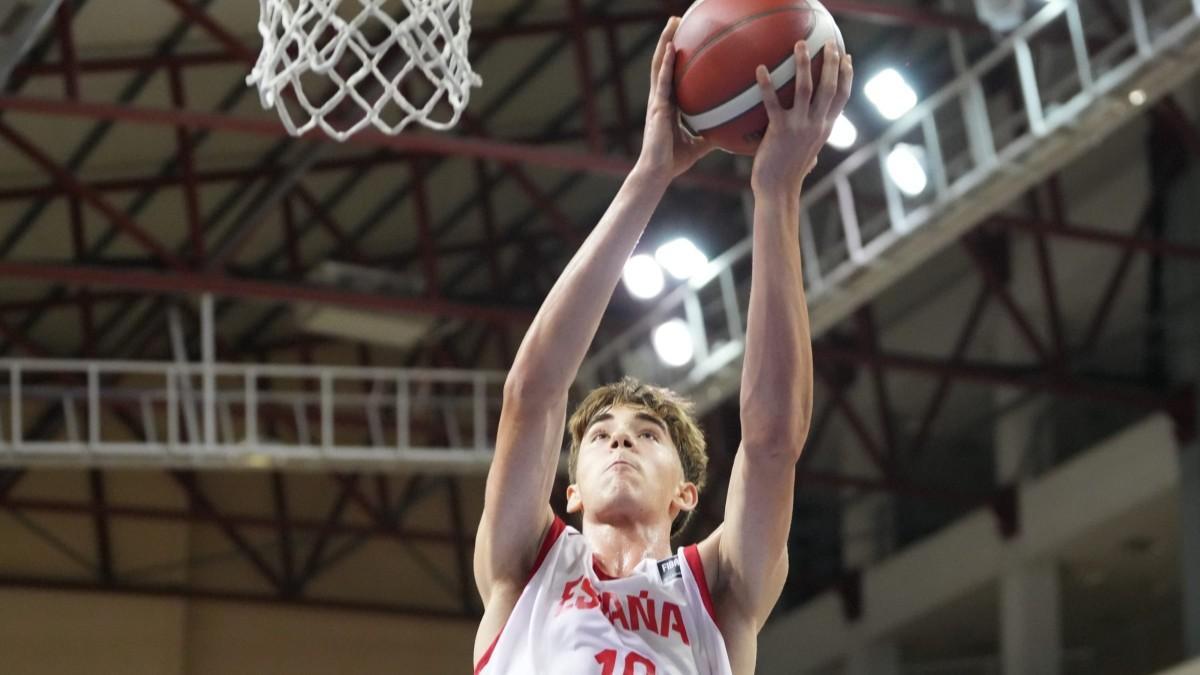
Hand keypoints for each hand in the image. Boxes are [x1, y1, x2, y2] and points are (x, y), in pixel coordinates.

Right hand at [636, 18, 716, 180]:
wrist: (659, 172)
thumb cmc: (675, 162)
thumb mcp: (699, 145)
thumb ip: (711, 136)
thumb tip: (730, 134)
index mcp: (669, 106)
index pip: (672, 75)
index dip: (676, 57)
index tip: (685, 39)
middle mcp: (661, 98)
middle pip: (663, 63)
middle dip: (669, 40)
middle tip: (677, 20)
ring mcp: (656, 101)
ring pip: (659, 65)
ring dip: (665, 42)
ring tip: (673, 23)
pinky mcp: (656, 107)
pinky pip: (662, 80)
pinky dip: (665, 63)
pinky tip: (671, 47)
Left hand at [750, 40, 853, 197]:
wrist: (778, 190)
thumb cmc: (789, 173)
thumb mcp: (808, 154)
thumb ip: (812, 140)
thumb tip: (812, 139)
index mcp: (825, 128)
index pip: (842, 97)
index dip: (846, 75)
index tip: (847, 57)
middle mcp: (816, 124)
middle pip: (829, 87)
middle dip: (831, 62)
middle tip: (827, 42)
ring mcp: (799, 126)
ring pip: (806, 88)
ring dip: (804, 64)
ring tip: (799, 45)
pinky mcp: (779, 130)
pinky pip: (772, 102)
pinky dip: (767, 84)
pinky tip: (760, 69)